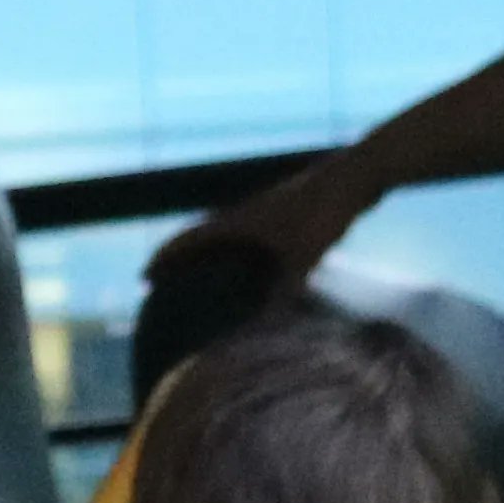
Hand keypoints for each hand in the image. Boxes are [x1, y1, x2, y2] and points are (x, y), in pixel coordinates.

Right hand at [148, 153, 363, 292]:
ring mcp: (267, 210)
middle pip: (202, 236)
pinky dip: (235, 252)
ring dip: (206, 254)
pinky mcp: (286, 212)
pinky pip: (249, 236)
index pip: (191, 239)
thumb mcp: (304, 257)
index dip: (166, 258)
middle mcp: (248, 213)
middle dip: (179, 259)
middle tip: (158, 281)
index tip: (143, 276)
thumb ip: (285, 293)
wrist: (359, 173)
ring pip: (226, 235)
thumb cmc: (328, 211)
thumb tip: (269, 330)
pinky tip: (246, 267)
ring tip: (195, 276)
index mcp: (242, 221)